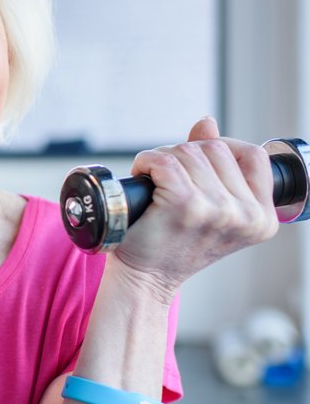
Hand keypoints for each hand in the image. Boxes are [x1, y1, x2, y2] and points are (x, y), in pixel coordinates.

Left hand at [112, 117, 278, 297]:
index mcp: (261, 218)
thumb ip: (214, 165)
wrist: (145, 280)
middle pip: (215, 148)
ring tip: (155, 183)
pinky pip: (164, 160)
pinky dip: (146, 162)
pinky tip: (141, 176)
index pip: (253, 155)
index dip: (223, 147)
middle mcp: (245, 216)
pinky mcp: (185, 204)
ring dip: (162, 159)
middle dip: (185, 154)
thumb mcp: (208, 207)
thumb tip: (207, 123)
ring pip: (187, 151)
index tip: (199, 162)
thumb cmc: (172, 244)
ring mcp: (217, 210)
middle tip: (167, 179)